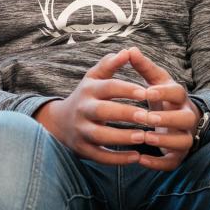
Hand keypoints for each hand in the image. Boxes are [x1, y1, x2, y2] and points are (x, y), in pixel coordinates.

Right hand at [35, 49, 150, 164]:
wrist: (60, 121)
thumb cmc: (86, 96)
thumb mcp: (93, 78)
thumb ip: (110, 64)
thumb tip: (128, 50)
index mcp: (88, 90)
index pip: (108, 87)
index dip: (127, 89)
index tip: (147, 92)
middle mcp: (82, 109)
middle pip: (104, 111)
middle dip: (127, 114)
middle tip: (149, 117)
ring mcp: (81, 130)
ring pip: (101, 136)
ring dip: (123, 137)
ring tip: (143, 137)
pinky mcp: (83, 149)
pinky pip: (100, 156)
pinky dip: (118, 159)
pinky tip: (137, 157)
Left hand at [127, 47, 199, 170]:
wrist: (173, 118)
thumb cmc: (160, 96)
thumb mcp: (154, 80)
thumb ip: (143, 67)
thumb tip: (130, 49)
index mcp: (178, 96)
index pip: (177, 92)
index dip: (164, 92)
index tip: (147, 91)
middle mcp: (186, 116)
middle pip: (185, 119)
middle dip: (167, 119)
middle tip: (147, 118)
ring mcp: (184, 136)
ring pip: (183, 142)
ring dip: (165, 141)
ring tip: (145, 138)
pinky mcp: (178, 154)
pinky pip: (173, 162)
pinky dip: (158, 164)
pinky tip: (140, 160)